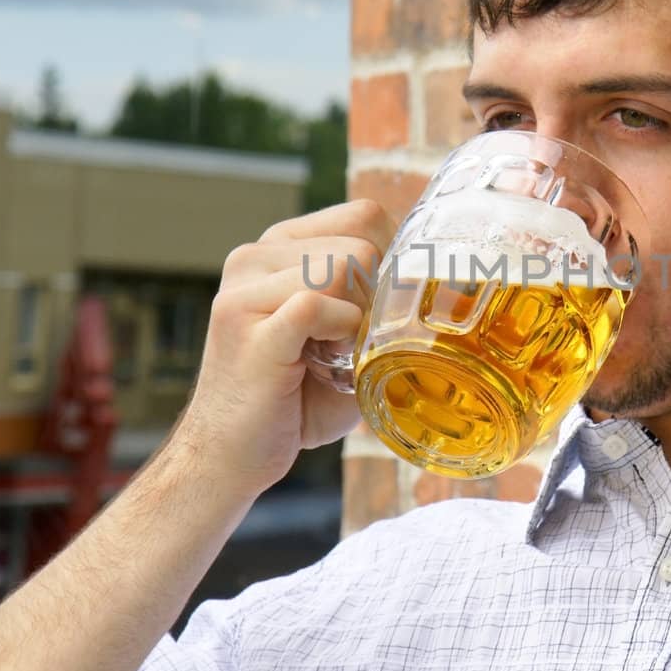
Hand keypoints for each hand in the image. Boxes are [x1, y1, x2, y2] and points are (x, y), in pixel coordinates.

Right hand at [170, 199, 394, 493]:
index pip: (364, 215)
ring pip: (343, 266)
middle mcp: (255, 257)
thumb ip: (374, 302)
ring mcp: (245, 288)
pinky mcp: (246, 323)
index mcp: (278, 248)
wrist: (230, 456)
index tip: (380, 310)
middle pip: (361, 240)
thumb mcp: (339, 338)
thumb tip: (439, 287)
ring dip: (358, 318)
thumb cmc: (293, 401)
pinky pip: (317, 303)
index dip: (392, 261)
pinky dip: (339, 335)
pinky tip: (323, 364)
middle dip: (378, 294)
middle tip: (354, 344)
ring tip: (334, 356)